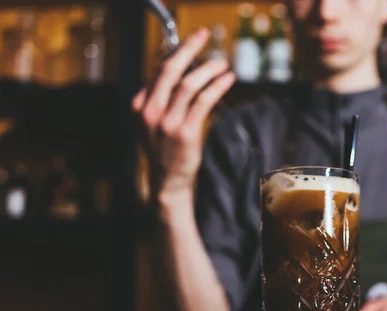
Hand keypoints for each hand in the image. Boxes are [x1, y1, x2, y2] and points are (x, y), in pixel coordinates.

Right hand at [132, 28, 235, 196]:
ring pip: (188, 84)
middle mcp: (151, 111)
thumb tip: (181, 70)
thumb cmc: (166, 149)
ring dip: (208, 69)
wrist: (168, 180)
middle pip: (170, 70)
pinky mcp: (185, 133)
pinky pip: (204, 101)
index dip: (176, 52)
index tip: (191, 41)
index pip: (158, 70)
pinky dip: (217, 86)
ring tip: (222, 63)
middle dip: (188, 49)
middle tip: (203, 36)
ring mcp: (167, 122)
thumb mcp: (154, 122)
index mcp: (141, 105)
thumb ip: (161, 98)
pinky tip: (227, 79)